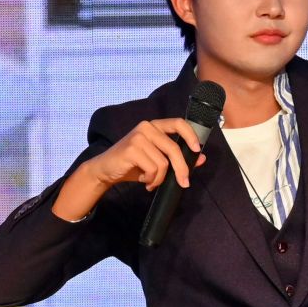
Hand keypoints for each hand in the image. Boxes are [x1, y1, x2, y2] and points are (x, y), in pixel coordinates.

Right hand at [52, 118, 207, 220]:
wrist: (105, 170)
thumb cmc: (132, 165)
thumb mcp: (157, 160)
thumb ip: (178, 158)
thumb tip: (202, 159)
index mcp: (154, 126)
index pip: (178, 123)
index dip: (191, 135)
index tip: (196, 150)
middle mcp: (146, 127)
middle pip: (173, 148)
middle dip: (182, 169)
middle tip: (184, 183)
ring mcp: (138, 137)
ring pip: (163, 163)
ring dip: (160, 178)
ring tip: (152, 182)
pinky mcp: (131, 149)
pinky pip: (152, 169)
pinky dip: (151, 179)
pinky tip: (144, 181)